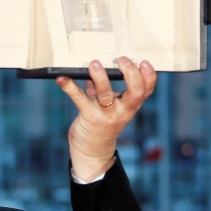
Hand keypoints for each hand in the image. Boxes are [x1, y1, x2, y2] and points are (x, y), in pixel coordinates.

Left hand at [56, 57, 156, 181]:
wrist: (92, 150)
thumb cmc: (101, 124)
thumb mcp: (109, 106)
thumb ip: (103, 88)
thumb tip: (96, 67)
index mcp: (130, 106)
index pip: (146, 91)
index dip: (149, 77)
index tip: (144, 62)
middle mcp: (122, 111)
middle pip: (134, 93)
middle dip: (131, 74)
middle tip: (123, 60)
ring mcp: (106, 115)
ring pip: (106, 94)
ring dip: (100, 78)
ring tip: (94, 64)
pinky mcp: (89, 117)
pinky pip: (79, 98)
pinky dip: (69, 87)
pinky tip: (61, 78)